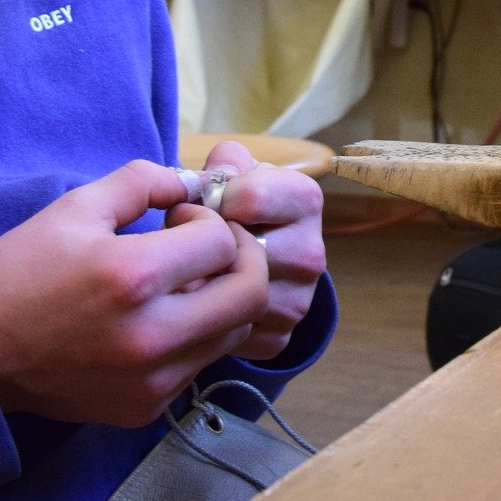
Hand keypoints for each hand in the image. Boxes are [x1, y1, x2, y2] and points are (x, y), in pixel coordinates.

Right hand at [0, 159, 273, 427]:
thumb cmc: (18, 274)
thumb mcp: (75, 208)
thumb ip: (143, 181)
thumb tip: (194, 181)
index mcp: (133, 278)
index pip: (224, 242)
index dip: (212, 220)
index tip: (180, 218)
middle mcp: (152, 337)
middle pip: (251, 294)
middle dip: (242, 259)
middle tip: (209, 246)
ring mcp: (152, 381)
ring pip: (233, 333)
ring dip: (224, 299)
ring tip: (181, 282)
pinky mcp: (145, 408)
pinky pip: (200, 364)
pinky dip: (196, 335)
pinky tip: (158, 317)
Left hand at [194, 138, 326, 362]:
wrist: (256, 253)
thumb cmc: (237, 204)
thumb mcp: (234, 172)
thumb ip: (222, 163)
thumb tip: (204, 185)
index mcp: (305, 199)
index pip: (250, 198)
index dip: (211, 201)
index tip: (203, 205)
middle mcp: (311, 252)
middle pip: (240, 251)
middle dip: (203, 248)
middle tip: (190, 243)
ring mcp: (299, 300)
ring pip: (230, 295)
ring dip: (200, 285)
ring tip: (192, 270)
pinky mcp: (279, 337)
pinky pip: (231, 332)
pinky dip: (206, 321)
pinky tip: (203, 301)